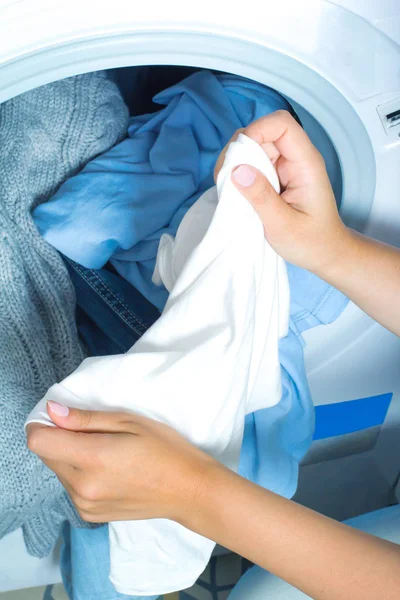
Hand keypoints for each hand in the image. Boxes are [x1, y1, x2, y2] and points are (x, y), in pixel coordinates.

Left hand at [26, 402, 214, 523]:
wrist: (188, 490)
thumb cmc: (164, 448)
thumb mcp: (129, 421)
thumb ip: (86, 419)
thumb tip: (52, 411)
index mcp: (93, 458)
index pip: (39, 441)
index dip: (43, 424)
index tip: (61, 418)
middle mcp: (82, 486)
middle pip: (47, 455)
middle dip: (61, 439)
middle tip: (95, 433)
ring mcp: (84, 504)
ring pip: (59, 471)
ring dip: (71, 457)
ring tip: (107, 452)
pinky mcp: (90, 514)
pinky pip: (71, 487)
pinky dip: (81, 475)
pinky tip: (109, 471)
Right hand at [214, 110, 351, 276]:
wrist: (325, 254)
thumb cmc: (311, 242)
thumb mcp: (282, 225)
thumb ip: (261, 197)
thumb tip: (236, 170)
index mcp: (305, 163)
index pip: (281, 125)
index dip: (256, 131)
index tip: (236, 160)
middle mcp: (296, 158)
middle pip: (263, 132)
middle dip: (240, 150)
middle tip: (226, 180)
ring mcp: (286, 166)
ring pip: (255, 147)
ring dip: (237, 163)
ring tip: (229, 189)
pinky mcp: (276, 177)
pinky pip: (255, 163)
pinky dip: (240, 174)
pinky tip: (236, 193)